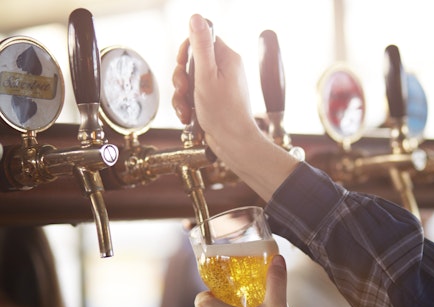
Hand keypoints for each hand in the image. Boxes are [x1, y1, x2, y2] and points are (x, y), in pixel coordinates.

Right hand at [172, 15, 257, 152]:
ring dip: (181, 95)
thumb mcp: (206, 76)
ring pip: (190, 81)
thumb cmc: (223, 114)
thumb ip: (201, 46)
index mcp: (228, 59)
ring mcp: (220, 86)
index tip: (182, 64)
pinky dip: (187, 105)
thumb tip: (196, 18)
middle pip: (193, 61)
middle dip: (181, 77)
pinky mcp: (214, 101)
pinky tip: (188, 117)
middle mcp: (226, 70)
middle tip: (183, 90)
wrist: (234, 144)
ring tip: (185, 109)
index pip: (203, 39)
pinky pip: (193, 96)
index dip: (187, 51)